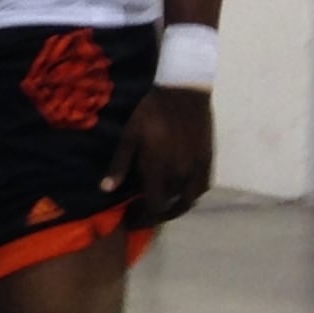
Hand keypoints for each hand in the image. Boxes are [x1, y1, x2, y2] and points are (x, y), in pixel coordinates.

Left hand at [103, 83, 212, 226]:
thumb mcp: (130, 136)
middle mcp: (180, 174)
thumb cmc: (151, 112)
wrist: (184, 92)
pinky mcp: (208, 159)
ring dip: (176, 208)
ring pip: (189, 199)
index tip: (133, 220)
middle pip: (171, 206)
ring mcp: (197, 167)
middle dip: (157, 213)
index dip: (143, 217)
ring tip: (164, 207)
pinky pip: (203, 186)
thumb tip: (105, 189)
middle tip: (145, 213)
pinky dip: (193, 195)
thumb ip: (120, 165)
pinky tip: (184, 194)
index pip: (154, 206)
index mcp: (159, 169)